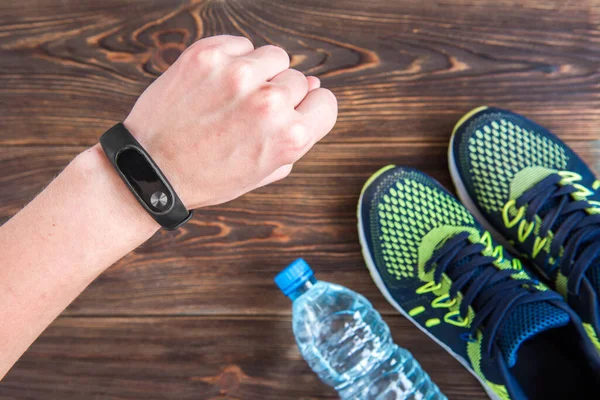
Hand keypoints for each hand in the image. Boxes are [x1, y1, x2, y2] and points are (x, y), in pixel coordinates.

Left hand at [122, 35, 336, 208]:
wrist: (152, 169)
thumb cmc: (209, 176)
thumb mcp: (265, 171)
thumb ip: (298, 134)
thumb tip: (313, 86)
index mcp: (290, 136)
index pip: (326, 102)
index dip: (308, 110)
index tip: (290, 115)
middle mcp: (269, 102)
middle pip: (299, 79)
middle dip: (279, 95)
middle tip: (246, 117)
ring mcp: (238, 75)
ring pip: (274, 56)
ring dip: (260, 73)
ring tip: (231, 98)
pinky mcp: (208, 55)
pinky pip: (241, 45)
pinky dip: (232, 60)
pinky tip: (214, 85)